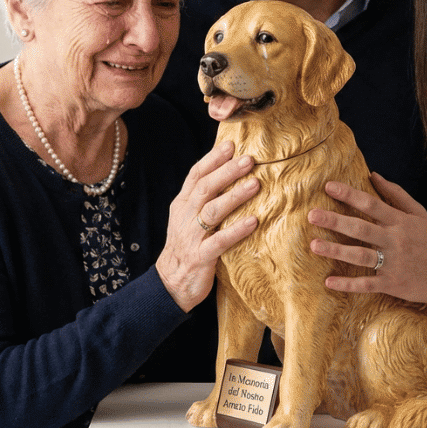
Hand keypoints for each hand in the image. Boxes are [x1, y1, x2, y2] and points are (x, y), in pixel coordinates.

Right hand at [156, 140, 258, 311]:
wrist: (171, 283)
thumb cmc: (187, 246)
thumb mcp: (189, 218)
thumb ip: (205, 198)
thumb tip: (229, 171)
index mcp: (182, 204)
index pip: (196, 175)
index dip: (213, 159)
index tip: (231, 144)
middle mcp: (185, 217)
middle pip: (205, 188)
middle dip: (227, 171)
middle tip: (248, 159)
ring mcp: (191, 237)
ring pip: (212, 211)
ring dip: (235, 196)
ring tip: (255, 184)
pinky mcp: (200, 257)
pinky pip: (220, 241)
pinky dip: (237, 230)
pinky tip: (254, 221)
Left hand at [310, 172, 426, 364]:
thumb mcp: (419, 214)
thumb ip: (396, 194)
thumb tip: (373, 175)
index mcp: (401, 222)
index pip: (371, 204)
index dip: (350, 194)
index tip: (328, 186)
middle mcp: (396, 241)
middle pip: (361, 228)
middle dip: (335, 221)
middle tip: (312, 215)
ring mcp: (393, 264)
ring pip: (360, 255)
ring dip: (336, 250)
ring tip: (314, 246)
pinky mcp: (392, 284)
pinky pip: (366, 284)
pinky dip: (348, 284)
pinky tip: (329, 281)